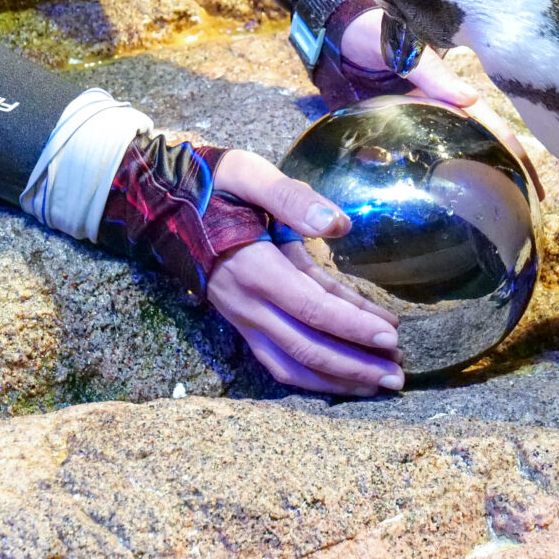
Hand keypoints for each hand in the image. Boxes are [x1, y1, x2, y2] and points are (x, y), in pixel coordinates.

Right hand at [204, 148, 405, 395]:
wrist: (161, 204)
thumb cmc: (213, 184)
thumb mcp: (250, 174)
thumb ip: (292, 198)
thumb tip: (338, 225)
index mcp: (254, 268)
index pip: (311, 309)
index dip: (352, 326)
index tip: (391, 336)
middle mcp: (246, 303)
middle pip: (306, 349)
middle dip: (354, 367)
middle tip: (398, 376)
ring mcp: (242, 318)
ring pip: (291, 364)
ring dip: (337, 380)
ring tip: (380, 383)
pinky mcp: (244, 322)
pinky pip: (279, 359)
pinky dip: (313, 372)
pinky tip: (345, 374)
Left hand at [335, 6, 538, 192]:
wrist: (332, 33)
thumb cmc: (371, 33)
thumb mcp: (406, 48)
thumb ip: (434, 73)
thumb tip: (470, 100)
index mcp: (448, 90)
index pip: (490, 125)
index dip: (514, 151)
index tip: (535, 182)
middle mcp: (438, 109)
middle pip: (478, 145)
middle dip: (503, 172)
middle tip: (527, 206)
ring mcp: (415, 121)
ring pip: (451, 154)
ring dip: (471, 178)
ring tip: (492, 210)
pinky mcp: (389, 130)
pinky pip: (411, 157)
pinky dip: (427, 178)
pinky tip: (433, 204)